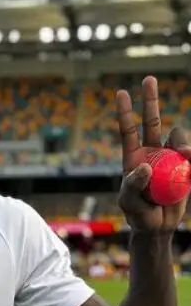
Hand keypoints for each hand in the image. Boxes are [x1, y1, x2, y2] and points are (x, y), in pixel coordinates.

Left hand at [116, 75, 188, 232]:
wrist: (158, 227)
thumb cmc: (138, 214)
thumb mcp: (129, 203)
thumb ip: (133, 185)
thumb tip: (145, 165)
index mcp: (134, 157)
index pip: (128, 131)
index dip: (125, 112)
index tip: (121, 93)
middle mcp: (152, 152)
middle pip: (152, 120)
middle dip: (150, 99)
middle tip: (148, 79)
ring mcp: (170, 157)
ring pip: (177, 136)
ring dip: (181, 142)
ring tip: (185, 156)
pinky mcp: (186, 165)